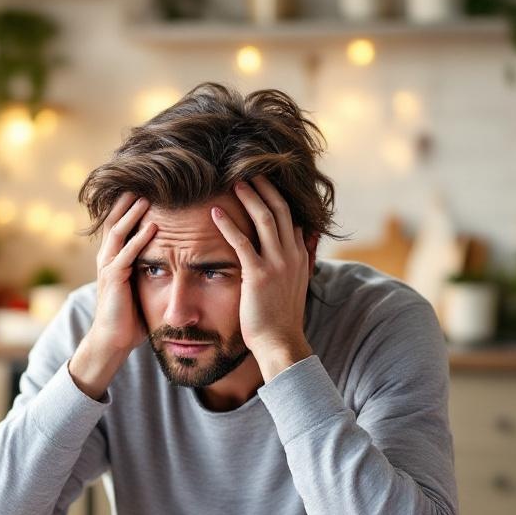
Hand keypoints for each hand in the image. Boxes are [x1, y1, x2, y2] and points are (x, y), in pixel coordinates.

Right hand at [69, 193, 156, 399]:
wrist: (112, 341)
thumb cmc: (130, 317)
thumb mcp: (141, 287)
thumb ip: (151, 269)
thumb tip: (173, 259)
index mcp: (114, 258)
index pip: (121, 223)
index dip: (131, 205)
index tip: (149, 186)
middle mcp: (107, 258)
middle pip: (116, 220)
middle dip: (128, 200)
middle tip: (145, 179)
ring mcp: (108, 267)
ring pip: (119, 231)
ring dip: (133, 212)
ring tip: (147, 195)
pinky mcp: (114, 279)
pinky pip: (126, 254)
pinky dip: (139, 238)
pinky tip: (152, 225)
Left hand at [211, 176, 313, 380]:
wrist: (280, 343)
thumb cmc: (281, 319)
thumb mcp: (293, 285)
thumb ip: (296, 262)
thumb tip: (300, 242)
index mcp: (300, 256)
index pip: (292, 217)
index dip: (279, 197)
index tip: (265, 182)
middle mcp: (292, 255)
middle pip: (281, 210)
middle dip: (265, 188)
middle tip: (248, 171)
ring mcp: (277, 264)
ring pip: (266, 219)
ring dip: (250, 197)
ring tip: (234, 182)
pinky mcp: (259, 275)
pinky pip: (242, 242)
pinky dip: (228, 224)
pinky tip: (214, 213)